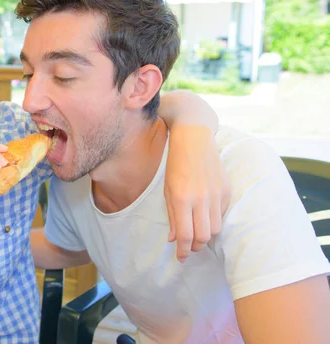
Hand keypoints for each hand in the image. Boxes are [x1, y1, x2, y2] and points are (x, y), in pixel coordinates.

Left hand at [164, 125, 230, 262]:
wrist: (194, 138)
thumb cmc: (175, 164)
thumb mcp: (167, 190)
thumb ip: (171, 216)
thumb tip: (173, 239)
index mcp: (182, 199)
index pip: (185, 236)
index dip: (183, 251)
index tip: (180, 258)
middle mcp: (201, 199)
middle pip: (204, 237)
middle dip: (196, 247)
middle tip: (189, 248)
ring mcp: (216, 194)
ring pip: (215, 229)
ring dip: (206, 235)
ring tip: (197, 232)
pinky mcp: (227, 190)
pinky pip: (222, 214)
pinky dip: (213, 219)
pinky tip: (205, 214)